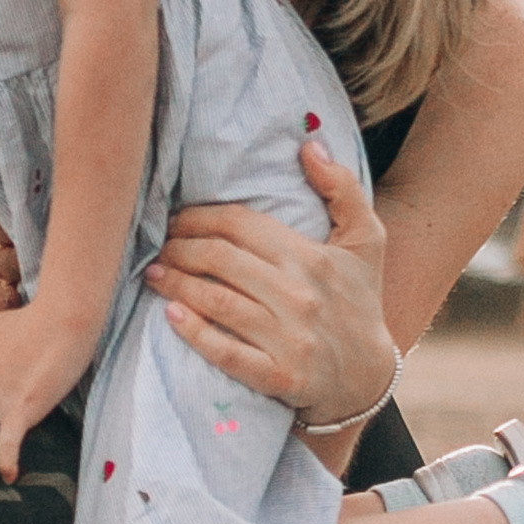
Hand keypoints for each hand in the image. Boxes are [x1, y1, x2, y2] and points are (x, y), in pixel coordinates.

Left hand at [143, 141, 393, 426]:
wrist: (368, 377)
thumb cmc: (360, 301)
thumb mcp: (367, 241)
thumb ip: (342, 189)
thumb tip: (309, 146)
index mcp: (312, 258)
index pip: (240, 225)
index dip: (199, 217)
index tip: (176, 219)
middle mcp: (300, 296)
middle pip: (220, 259)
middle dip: (179, 247)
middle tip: (159, 245)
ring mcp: (289, 339)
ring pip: (216, 301)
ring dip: (176, 283)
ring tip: (154, 273)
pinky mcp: (279, 377)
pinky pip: (226, 352)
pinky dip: (194, 333)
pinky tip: (170, 316)